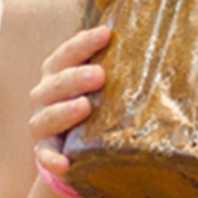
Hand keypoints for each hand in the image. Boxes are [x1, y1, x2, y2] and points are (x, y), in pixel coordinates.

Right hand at [29, 25, 110, 176]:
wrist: (69, 142)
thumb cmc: (88, 101)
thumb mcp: (96, 82)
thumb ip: (112, 64)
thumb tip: (156, 40)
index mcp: (56, 72)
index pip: (66, 53)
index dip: (84, 43)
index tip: (105, 34)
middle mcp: (44, 94)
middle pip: (56, 83)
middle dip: (76, 77)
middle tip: (100, 75)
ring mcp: (41, 122)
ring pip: (48, 116)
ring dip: (64, 111)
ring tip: (84, 107)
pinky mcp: (44, 150)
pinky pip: (45, 156)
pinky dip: (52, 160)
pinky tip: (64, 164)